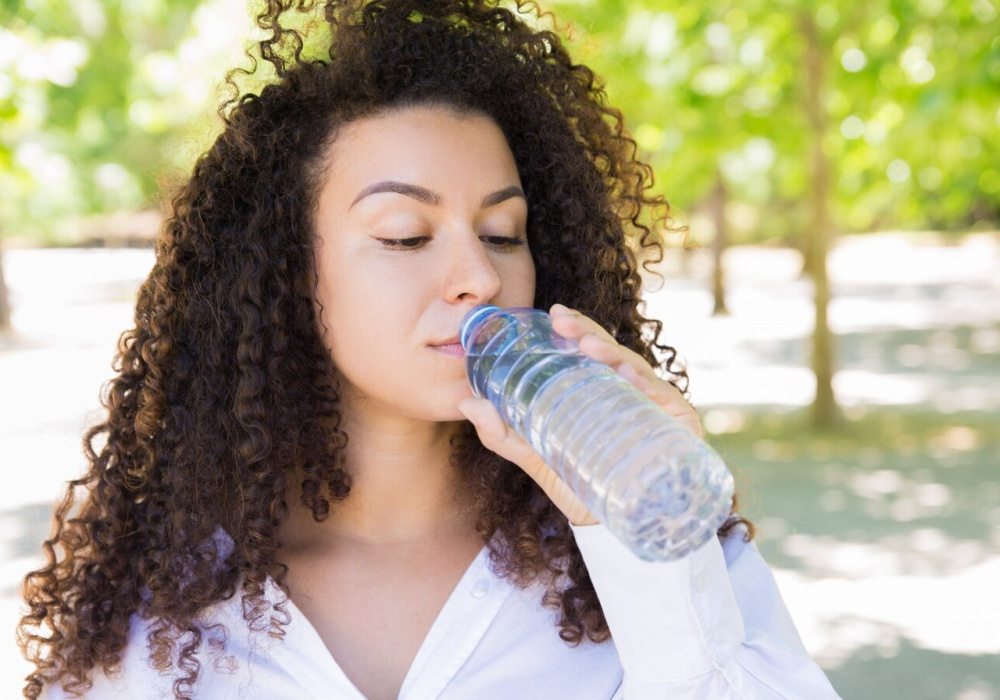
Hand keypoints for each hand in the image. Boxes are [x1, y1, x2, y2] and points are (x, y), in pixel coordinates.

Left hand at [456, 303, 703, 526]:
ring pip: (636, 371)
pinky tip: (631, 379)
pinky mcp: (677, 427)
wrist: (614, 530)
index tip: (554, 314)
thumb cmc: (580, 485)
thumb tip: (466, 403)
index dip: (576, 329)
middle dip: (588, 332)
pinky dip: (648, 387)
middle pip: (612, 353)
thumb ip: (502, 433)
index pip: (590, 351)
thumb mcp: (537, 456)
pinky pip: (665, 402)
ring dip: (614, 354)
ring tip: (589, 347)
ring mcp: (655, 407)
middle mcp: (630, 391)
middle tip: (563, 322)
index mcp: (600, 389)